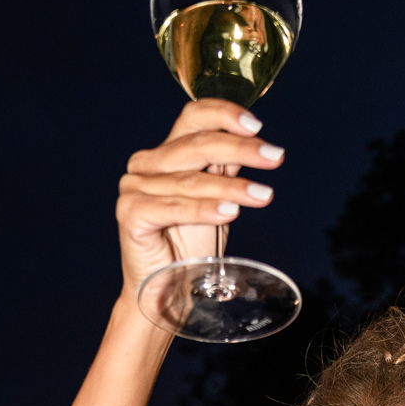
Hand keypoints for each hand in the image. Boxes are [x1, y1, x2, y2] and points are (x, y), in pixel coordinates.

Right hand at [115, 99, 284, 302]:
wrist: (167, 291)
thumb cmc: (190, 245)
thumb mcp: (216, 199)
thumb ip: (225, 169)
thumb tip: (255, 143)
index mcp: (165, 153)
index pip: (193, 117)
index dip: (224, 115)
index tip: (257, 126)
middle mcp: (146, 165)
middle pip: (196, 145)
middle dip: (241, 149)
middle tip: (274, 156)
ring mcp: (134, 188)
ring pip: (190, 180)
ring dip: (232, 187)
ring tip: (263, 195)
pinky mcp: (130, 215)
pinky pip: (173, 208)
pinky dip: (204, 210)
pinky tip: (229, 213)